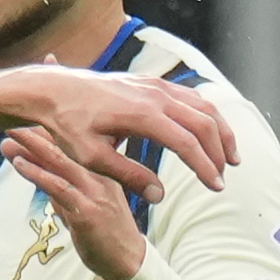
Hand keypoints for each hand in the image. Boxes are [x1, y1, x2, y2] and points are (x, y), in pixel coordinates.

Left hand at [1, 119, 148, 279]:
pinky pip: (59, 188)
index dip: (51, 129)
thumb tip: (40, 177)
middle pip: (67, 147)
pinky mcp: (86, 212)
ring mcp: (94, 192)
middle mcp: (100, 177)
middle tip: (15, 113)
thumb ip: (61, 190)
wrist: (128, 262)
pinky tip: (20, 163)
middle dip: (39, 129)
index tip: (30, 113)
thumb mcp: (82, 206)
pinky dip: (38, 174)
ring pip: (61, 162)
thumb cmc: (106, 233)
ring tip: (11, 132)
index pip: (76, 145)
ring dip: (33, 146)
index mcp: (104, 171)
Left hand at [7, 68, 234, 209]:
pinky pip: (190, 97)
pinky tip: (208, 133)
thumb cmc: (67, 125)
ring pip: (203, 106)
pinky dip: (206, 116)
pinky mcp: (152, 83)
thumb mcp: (91, 157)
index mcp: (143, 115)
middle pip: (204, 123)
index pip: (187, 143)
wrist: (52, 90)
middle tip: (223, 177)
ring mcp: (156, 85)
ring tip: (227, 157)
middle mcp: (156, 95)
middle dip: (219, 151)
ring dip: (220, 131)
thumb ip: (127, 175)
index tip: (216, 186)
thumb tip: (158, 196)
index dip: (205, 167)